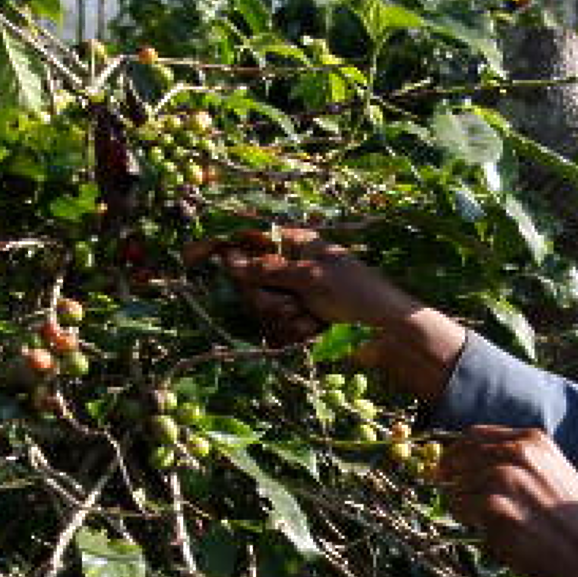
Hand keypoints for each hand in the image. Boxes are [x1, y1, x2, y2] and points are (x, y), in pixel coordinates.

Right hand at [189, 226, 468, 403]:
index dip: (219, 247)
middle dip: (267, 298)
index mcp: (296, 245)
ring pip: (259, 310)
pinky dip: (294, 335)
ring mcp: (292, 299)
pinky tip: (316, 335)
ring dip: (286, 319)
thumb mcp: (312, 275)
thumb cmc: (358, 294)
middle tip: (296, 304)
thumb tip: (230, 259)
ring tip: (314, 320)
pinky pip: (274, 332)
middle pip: (247, 282)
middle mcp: (289, 270)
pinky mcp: (295, 328)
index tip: (190, 255)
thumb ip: (268, 268)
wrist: (387, 336)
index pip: (248, 240)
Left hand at [437, 426, 577, 576]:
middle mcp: (517, 453)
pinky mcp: (493, 508)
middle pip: (461, 456)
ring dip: (462, 503)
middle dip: (450, 472)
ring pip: (458, 485)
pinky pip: (460, 508)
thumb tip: (485, 468)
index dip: (458, 452)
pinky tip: (487, 531)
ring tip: (484, 521)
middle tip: (444, 487)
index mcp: (534, 441)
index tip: (448, 465)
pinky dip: (467, 520)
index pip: (477, 436)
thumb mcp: (560, 476)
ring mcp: (503, 478)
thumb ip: (525, 466)